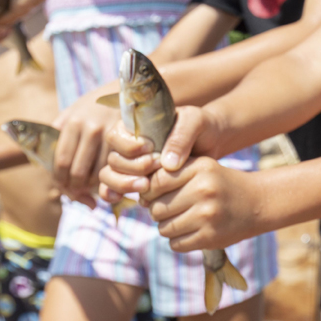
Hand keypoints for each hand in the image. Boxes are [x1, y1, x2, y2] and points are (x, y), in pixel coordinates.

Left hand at [51, 91, 122, 205]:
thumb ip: (58, 132)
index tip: (61, 185)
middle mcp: (90, 129)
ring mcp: (110, 134)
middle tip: (76, 191)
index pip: (60, 161)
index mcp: (72, 122)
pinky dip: (108, 176)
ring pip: (97, 172)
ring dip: (92, 185)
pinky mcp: (127, 139)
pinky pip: (114, 166)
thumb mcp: (73, 111)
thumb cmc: (96, 104)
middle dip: (75, 187)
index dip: (59, 179)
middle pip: (78, 171)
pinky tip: (105, 176)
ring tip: (90, 186)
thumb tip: (44, 161)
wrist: (128, 91)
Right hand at [97, 105, 222, 197]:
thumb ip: (181, 136)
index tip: (150, 148)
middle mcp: (128, 146)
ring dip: (122, 183)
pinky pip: (112, 190)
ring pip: (108, 176)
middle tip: (154, 167)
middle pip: (112, 159)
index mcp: (136, 127)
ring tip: (145, 186)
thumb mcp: (195, 122)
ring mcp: (130, 165)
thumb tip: (166, 164)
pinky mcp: (136, 181)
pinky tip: (123, 198)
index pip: (115, 136)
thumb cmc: (202, 127)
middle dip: (131, 167)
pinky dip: (113, 194)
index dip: (128, 146)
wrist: (212, 144)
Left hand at [142, 157, 262, 250]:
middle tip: (174, 209)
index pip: (156, 182)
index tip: (158, 195)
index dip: (151, 192)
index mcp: (201, 168)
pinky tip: (193, 231)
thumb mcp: (202, 168)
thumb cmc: (221, 184)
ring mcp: (208, 215)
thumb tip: (139, 196)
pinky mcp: (210, 237)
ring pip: (164, 228)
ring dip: (169, 227)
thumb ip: (171, 174)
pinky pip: (175, 244)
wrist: (257, 203)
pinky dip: (180, 240)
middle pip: (156, 208)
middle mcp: (204, 189)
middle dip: (160, 212)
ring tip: (185, 220)